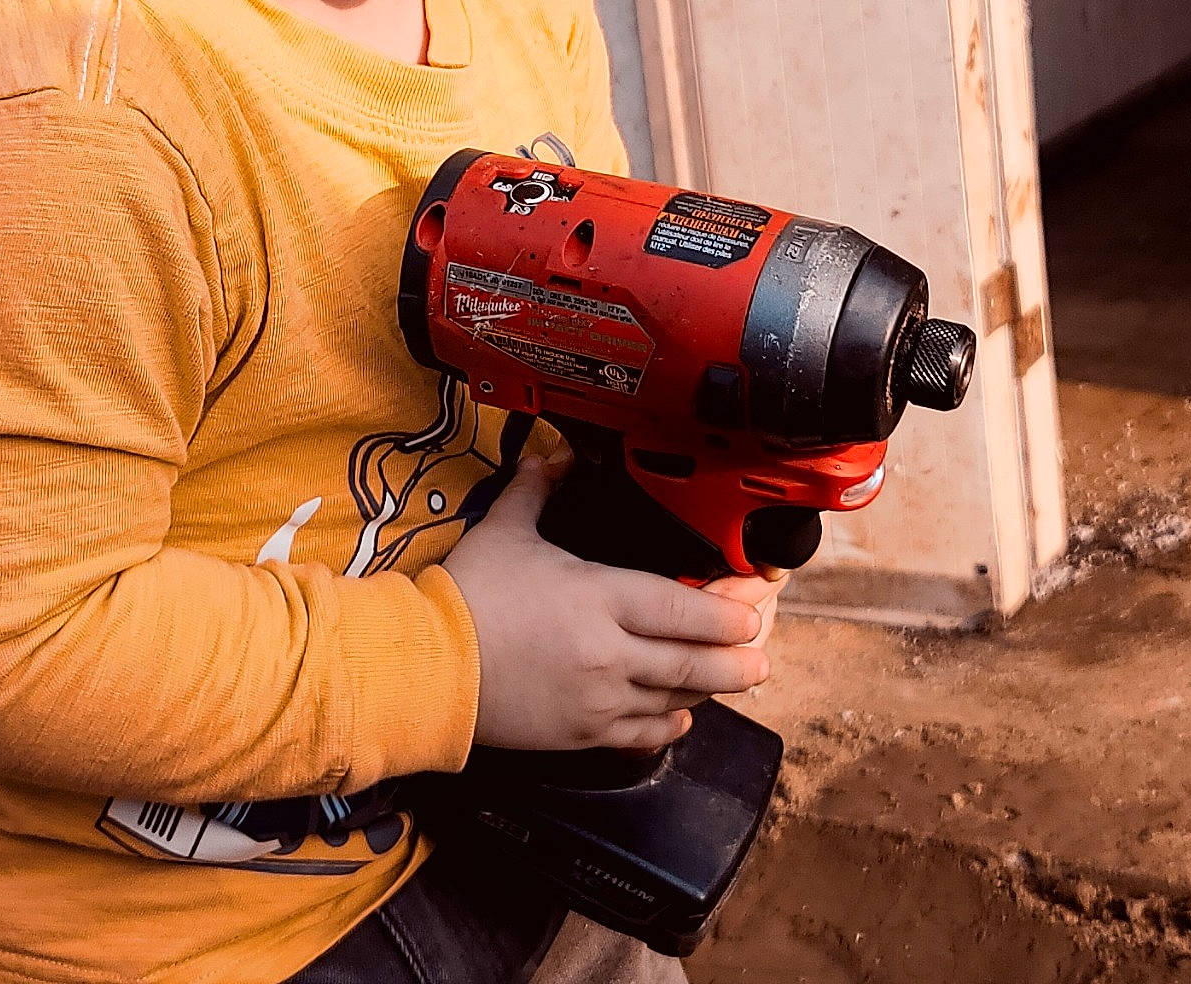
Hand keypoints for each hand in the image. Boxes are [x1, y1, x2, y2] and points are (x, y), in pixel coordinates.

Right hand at [441, 451, 774, 752]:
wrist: (428, 666)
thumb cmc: (468, 596)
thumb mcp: (505, 529)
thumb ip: (536, 488)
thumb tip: (554, 455)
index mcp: (597, 597)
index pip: (681, 609)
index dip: (725, 614)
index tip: (751, 609)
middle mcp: (607, 653)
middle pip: (691, 662)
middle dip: (737, 660)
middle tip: (762, 654)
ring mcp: (598, 700)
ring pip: (672, 699)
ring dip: (709, 691)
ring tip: (735, 680)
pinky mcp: (581, 735)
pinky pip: (640, 735)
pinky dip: (668, 725)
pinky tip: (680, 717)